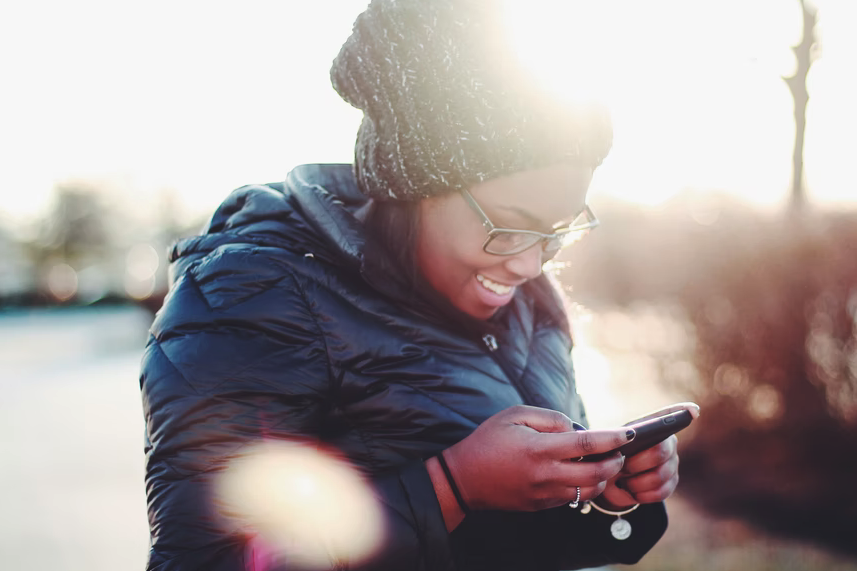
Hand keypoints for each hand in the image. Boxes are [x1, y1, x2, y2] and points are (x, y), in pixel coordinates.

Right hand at [442, 405, 635, 511]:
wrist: (464, 478)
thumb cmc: (489, 440)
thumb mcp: (515, 415)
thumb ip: (550, 418)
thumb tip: (576, 429)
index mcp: (539, 449)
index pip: (587, 443)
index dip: (613, 438)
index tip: (629, 433)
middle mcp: (546, 474)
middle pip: (597, 473)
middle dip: (615, 462)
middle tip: (619, 450)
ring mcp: (545, 494)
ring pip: (590, 491)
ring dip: (603, 477)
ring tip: (602, 462)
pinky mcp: (543, 505)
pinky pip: (574, 498)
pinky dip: (585, 486)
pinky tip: (581, 472)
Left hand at [599, 402, 698, 508]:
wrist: (609, 482)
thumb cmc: (608, 457)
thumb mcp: (607, 445)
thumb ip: (617, 440)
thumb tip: (630, 436)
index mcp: (650, 427)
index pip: (669, 415)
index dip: (683, 411)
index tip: (693, 411)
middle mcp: (667, 442)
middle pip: (660, 452)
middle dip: (637, 463)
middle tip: (621, 466)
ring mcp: (672, 462)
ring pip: (660, 475)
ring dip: (636, 482)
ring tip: (624, 481)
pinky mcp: (671, 482)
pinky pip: (661, 491)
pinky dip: (642, 494)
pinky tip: (633, 491)